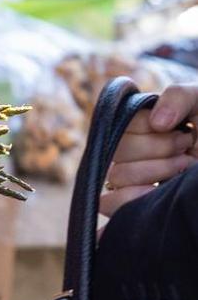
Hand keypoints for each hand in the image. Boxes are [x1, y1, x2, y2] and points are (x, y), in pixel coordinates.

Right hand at [102, 83, 197, 216]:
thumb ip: (178, 97)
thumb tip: (158, 122)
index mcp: (141, 124)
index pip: (119, 123)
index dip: (145, 126)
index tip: (178, 128)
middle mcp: (133, 150)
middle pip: (117, 150)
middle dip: (157, 148)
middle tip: (186, 147)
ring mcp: (137, 177)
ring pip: (118, 176)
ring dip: (155, 171)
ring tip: (185, 166)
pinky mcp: (142, 201)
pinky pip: (113, 202)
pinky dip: (130, 198)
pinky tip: (157, 191)